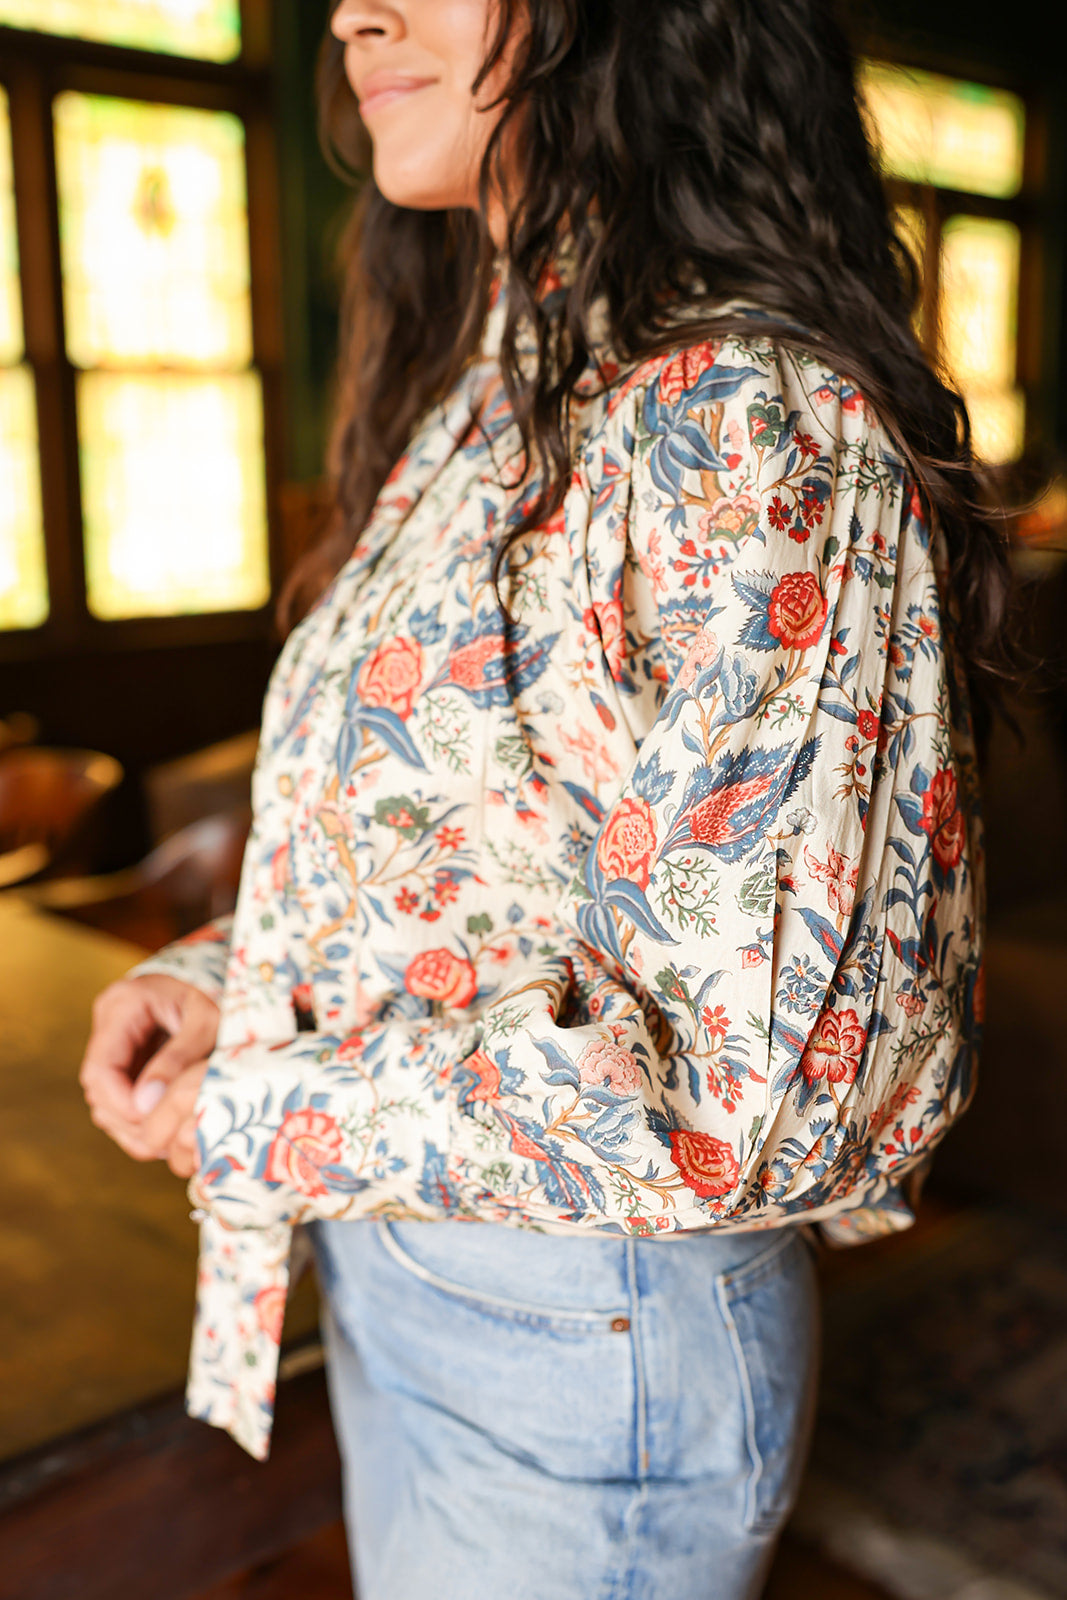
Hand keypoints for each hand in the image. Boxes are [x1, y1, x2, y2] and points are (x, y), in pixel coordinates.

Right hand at [80, 975, 218, 1168]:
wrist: (219, 985)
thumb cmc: (217, 996)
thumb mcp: (206, 1021)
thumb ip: (179, 1058)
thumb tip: (146, 1104)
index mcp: (123, 1005)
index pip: (101, 1068)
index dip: (122, 1103)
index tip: (154, 1122)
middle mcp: (108, 1023)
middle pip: (98, 1088)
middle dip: (127, 1119)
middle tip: (161, 1141)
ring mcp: (113, 1043)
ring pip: (104, 1099)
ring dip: (130, 1125)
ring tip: (164, 1141)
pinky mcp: (123, 1060)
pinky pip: (118, 1099)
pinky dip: (137, 1120)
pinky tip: (162, 1130)